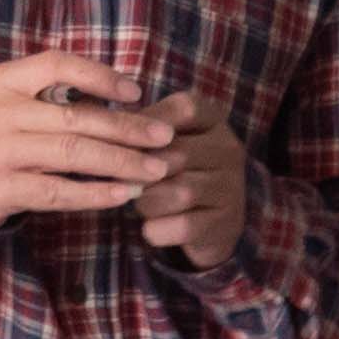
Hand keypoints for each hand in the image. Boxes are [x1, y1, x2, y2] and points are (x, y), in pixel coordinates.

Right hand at [0, 49, 173, 223]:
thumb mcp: (13, 100)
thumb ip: (56, 94)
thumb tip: (128, 99)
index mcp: (0, 81)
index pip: (54, 65)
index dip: (99, 76)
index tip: (137, 92)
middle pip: (72, 116)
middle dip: (126, 128)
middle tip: (163, 137)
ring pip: (69, 154)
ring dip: (120, 163)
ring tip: (155, 169)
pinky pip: (56, 193)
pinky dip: (95, 194)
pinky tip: (124, 194)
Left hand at [137, 94, 250, 268]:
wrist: (212, 219)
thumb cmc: (176, 171)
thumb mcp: (164, 142)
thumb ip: (140, 130)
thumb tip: (107, 131)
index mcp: (213, 121)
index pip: (185, 109)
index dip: (149, 124)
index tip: (125, 142)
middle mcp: (228, 150)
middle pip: (178, 153)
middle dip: (141, 171)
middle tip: (121, 181)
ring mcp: (231, 187)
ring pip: (181, 192)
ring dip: (148, 202)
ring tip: (139, 202)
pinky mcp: (224, 223)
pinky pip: (185, 226)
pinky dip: (158, 229)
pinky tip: (150, 227)